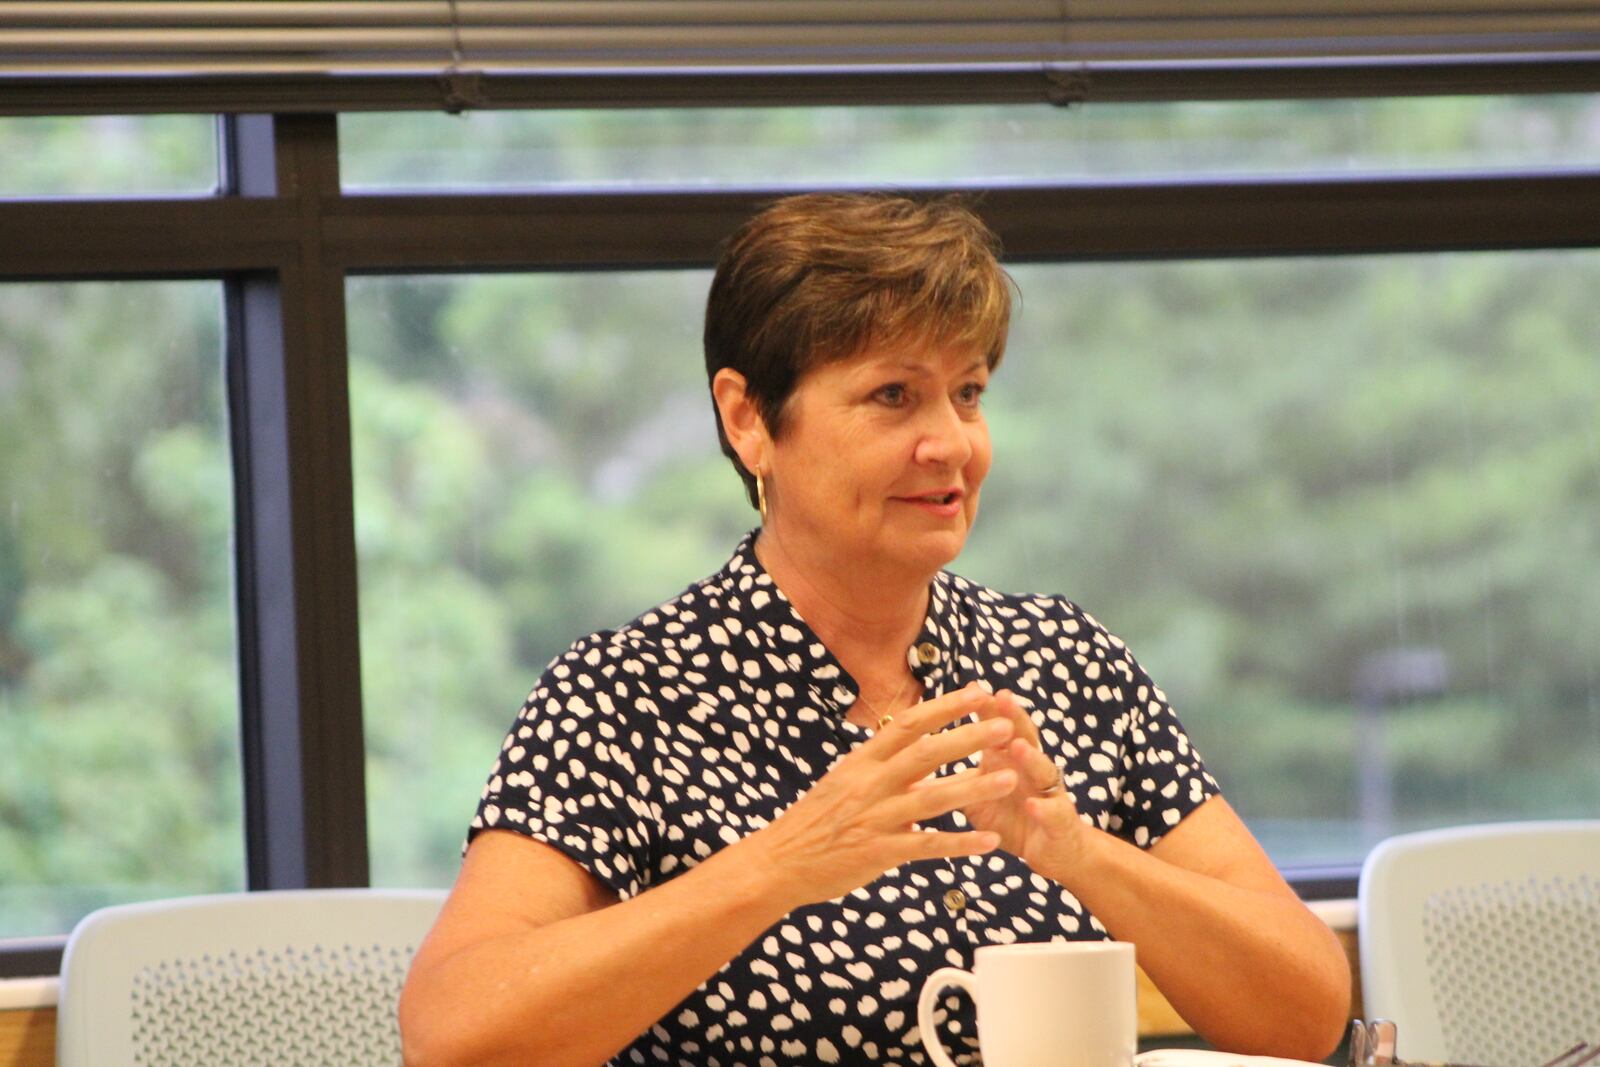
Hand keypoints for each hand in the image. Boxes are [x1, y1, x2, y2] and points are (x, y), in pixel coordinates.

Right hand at [742, 683, 1018, 908]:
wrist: (778, 862)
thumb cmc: (814, 822)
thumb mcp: (843, 783)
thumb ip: (880, 768)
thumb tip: (916, 752)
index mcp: (861, 762)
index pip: (908, 724)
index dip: (945, 706)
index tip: (978, 692)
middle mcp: (869, 784)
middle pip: (926, 753)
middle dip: (968, 737)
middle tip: (1005, 726)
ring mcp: (874, 818)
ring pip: (932, 799)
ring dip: (974, 788)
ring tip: (1009, 779)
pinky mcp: (878, 852)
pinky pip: (927, 846)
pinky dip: (960, 844)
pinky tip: (989, 842)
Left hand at [961, 691, 1062, 852]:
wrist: (1050, 850)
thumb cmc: (1009, 816)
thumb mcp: (976, 797)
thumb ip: (951, 781)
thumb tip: (909, 769)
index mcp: (1008, 760)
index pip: (997, 727)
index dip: (985, 708)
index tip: (969, 688)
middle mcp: (1031, 769)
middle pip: (1024, 736)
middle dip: (1012, 717)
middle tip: (1000, 697)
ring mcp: (1049, 792)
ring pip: (1043, 769)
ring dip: (1031, 757)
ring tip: (1017, 746)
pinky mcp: (1060, 822)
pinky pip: (1054, 813)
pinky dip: (1044, 809)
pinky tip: (1034, 805)